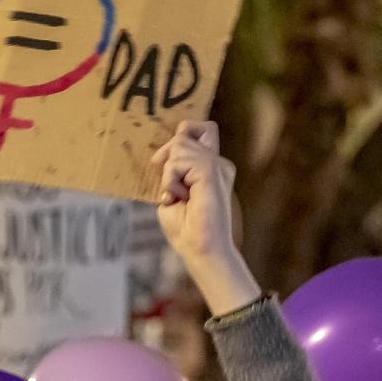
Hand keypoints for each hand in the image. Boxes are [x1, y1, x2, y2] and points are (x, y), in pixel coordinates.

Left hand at [154, 121, 239, 262]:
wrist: (200, 251)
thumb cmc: (186, 230)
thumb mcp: (173, 192)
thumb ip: (173, 169)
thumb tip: (163, 153)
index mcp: (212, 167)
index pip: (202, 129)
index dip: (183, 135)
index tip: (166, 164)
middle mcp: (218, 163)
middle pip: (184, 132)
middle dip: (167, 156)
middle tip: (171, 188)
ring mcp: (217, 166)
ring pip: (179, 144)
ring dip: (168, 174)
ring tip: (178, 197)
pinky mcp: (211, 172)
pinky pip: (179, 161)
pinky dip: (170, 181)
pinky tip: (180, 198)